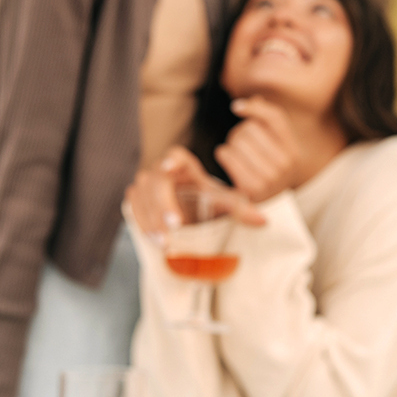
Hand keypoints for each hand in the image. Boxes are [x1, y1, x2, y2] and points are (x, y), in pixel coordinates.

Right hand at [125, 146, 266, 237]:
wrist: (186, 206)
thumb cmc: (205, 200)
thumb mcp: (222, 202)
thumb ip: (240, 208)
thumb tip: (263, 221)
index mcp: (185, 166)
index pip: (176, 155)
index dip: (172, 159)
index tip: (170, 166)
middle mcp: (162, 171)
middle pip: (156, 180)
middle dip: (163, 203)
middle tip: (175, 224)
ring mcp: (146, 184)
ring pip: (141, 195)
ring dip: (151, 219)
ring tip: (165, 241)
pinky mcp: (136, 197)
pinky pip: (132, 206)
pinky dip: (142, 222)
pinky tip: (154, 239)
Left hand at [214, 96, 301, 203]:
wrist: (265, 207)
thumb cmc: (267, 171)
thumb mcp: (276, 149)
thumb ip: (268, 121)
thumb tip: (256, 98)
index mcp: (294, 152)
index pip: (275, 118)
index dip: (254, 108)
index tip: (236, 107)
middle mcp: (286, 165)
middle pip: (251, 128)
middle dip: (240, 132)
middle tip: (241, 144)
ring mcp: (269, 178)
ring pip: (238, 141)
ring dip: (231, 144)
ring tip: (238, 155)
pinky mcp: (250, 189)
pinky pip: (227, 155)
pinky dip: (224, 154)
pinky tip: (229, 160)